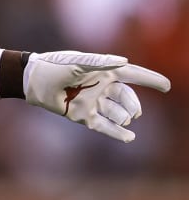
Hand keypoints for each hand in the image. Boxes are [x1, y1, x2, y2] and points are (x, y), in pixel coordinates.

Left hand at [24, 52, 169, 142]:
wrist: (33, 81)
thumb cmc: (55, 66)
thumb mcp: (77, 62)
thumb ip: (100, 62)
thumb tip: (125, 62)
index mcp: (104, 71)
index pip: (132, 75)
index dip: (150, 80)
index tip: (166, 86)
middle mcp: (101, 86)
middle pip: (126, 98)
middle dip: (134, 106)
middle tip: (134, 113)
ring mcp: (92, 101)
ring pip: (116, 112)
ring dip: (123, 118)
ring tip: (125, 120)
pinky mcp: (83, 115)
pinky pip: (103, 126)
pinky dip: (116, 132)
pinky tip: (129, 137)